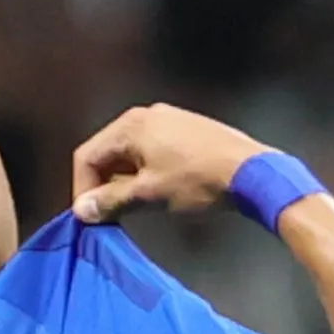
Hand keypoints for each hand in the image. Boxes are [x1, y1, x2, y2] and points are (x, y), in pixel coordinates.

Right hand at [70, 104, 271, 222]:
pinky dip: (144, 172)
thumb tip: (82, 210)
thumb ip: (110, 201)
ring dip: (124, 181)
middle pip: (107, 153)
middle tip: (109, 215)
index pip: (87, 156)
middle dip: (103, 185)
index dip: (83, 189)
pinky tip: (157, 192)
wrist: (251, 171)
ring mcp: (168, 120)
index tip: (90, 217)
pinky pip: (150, 151)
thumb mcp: (148, 194)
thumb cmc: (197, 181)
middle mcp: (146, 115)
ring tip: (134, 208)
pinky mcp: (186, 130)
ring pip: (129, 153)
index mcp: (130, 126)